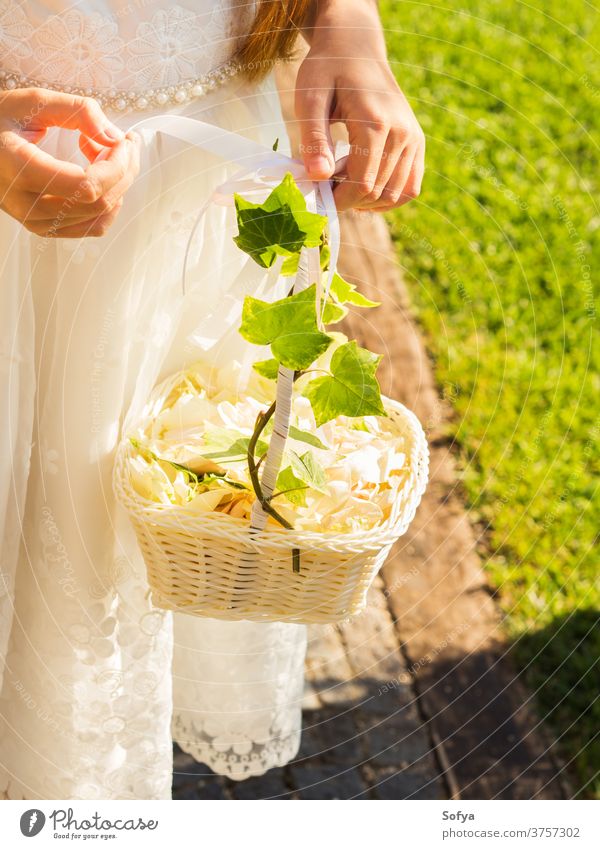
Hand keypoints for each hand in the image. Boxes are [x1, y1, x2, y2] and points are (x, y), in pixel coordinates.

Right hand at [0, 88, 139, 236]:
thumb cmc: (1, 121)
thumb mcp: (32, 102)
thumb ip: (76, 111)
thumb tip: (115, 138)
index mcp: (20, 170)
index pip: (87, 185)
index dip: (116, 164)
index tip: (123, 139)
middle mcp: (28, 205)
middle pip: (99, 201)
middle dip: (123, 170)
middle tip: (124, 141)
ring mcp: (37, 222)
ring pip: (101, 216)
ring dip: (117, 184)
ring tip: (106, 151)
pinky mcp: (46, 228)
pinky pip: (93, 226)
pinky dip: (109, 202)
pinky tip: (101, 174)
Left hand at [295, 0, 424, 211]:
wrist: (356, 46)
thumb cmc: (327, 69)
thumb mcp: (310, 97)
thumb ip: (314, 138)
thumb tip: (318, 177)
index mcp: (376, 123)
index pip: (361, 184)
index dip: (337, 199)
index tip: (316, 194)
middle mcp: (402, 133)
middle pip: (376, 192)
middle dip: (347, 199)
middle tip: (325, 182)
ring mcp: (414, 139)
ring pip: (394, 195)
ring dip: (366, 199)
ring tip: (343, 178)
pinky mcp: (417, 143)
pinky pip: (409, 188)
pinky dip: (387, 197)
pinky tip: (365, 187)